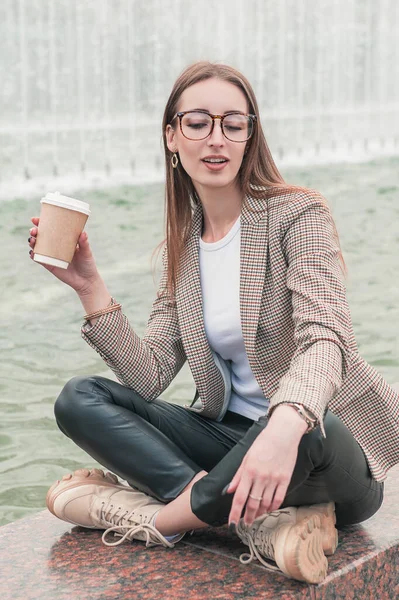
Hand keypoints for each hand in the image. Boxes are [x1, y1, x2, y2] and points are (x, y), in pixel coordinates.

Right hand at [28, 216, 100, 293]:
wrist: (86, 281)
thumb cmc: (87, 264)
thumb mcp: (87, 252)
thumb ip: (84, 243)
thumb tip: (83, 233)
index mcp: (64, 239)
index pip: (51, 228)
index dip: (41, 222)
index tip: (35, 219)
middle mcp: (56, 246)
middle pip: (41, 236)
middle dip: (34, 231)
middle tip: (34, 231)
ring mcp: (51, 255)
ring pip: (37, 246)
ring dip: (32, 242)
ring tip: (32, 240)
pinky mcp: (49, 265)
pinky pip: (39, 259)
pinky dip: (33, 255)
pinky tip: (32, 253)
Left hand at [227, 405, 306, 526]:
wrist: (284, 433)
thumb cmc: (263, 442)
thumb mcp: (247, 456)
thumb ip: (238, 475)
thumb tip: (229, 490)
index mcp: (249, 471)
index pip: (239, 497)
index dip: (234, 513)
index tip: (232, 524)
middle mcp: (261, 477)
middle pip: (252, 504)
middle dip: (247, 517)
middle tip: (245, 525)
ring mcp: (274, 479)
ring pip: (265, 504)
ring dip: (260, 513)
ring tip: (256, 516)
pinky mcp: (286, 479)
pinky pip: (278, 499)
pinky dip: (272, 507)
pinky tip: (269, 509)